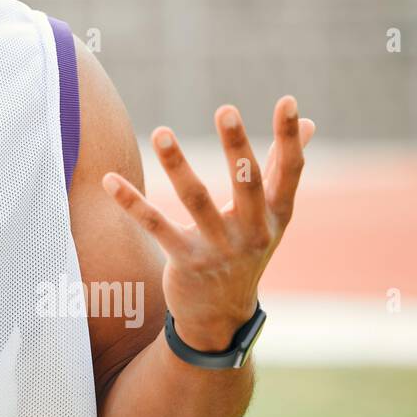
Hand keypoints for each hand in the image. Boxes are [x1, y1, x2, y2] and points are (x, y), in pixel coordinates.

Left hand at [101, 96, 315, 352]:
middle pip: (247, 182)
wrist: (222, 315)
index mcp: (277, 215)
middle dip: (237, 146)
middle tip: (226, 110)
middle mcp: (253, 231)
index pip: (288, 170)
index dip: (287, 137)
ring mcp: (220, 248)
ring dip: (177, 164)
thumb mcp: (271, 215)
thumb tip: (307, 122)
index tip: (286, 101)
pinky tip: (109, 179)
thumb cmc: (247, 249)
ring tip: (161, 132)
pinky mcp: (186, 261)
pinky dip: (131, 202)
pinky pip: (155, 225)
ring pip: (196, 199)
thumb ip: (283, 167)